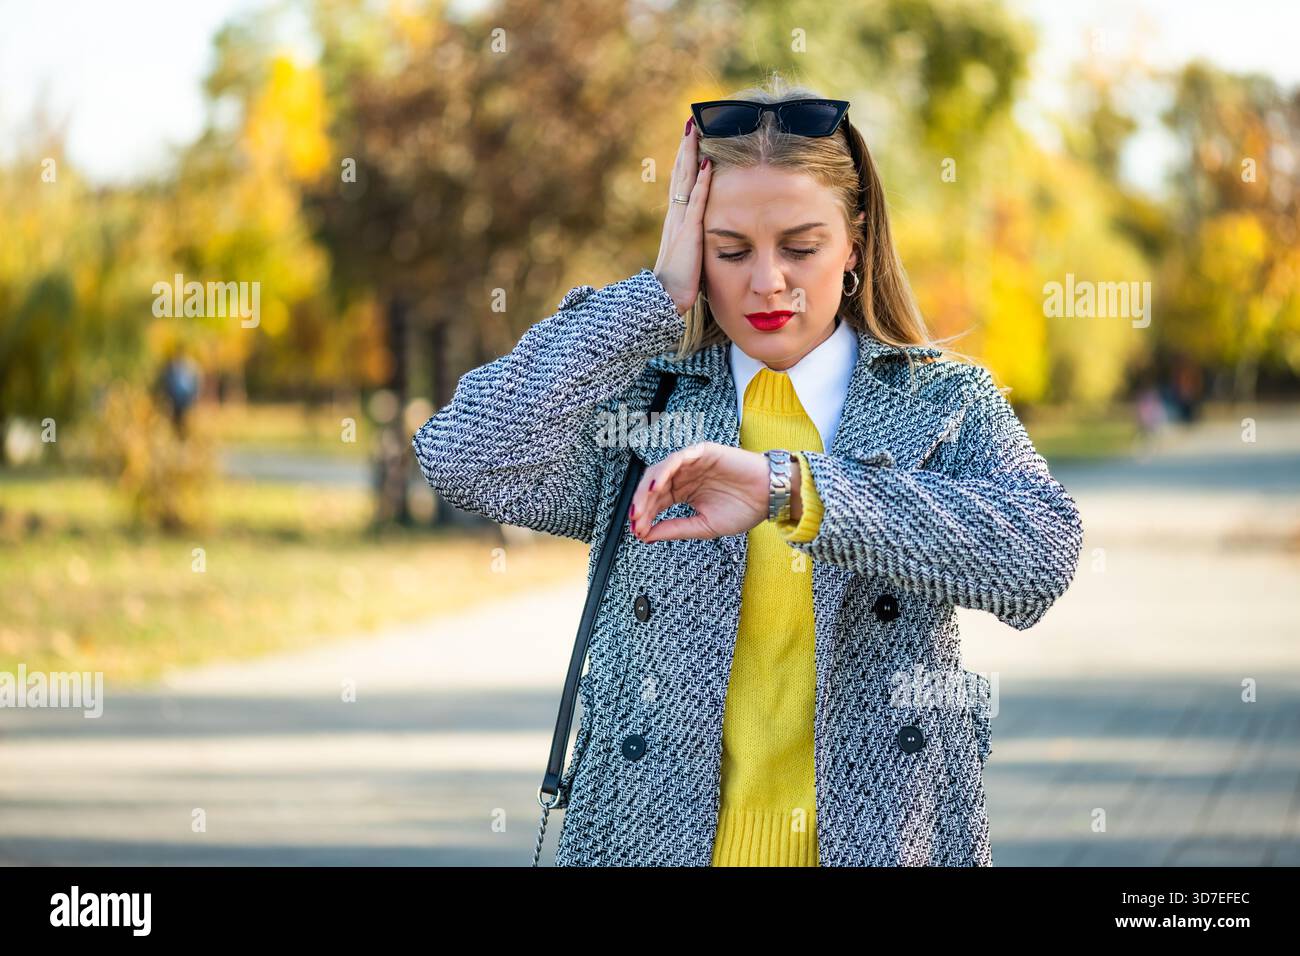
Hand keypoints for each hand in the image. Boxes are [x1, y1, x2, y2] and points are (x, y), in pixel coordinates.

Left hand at [628, 442, 773, 542]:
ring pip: (660, 472)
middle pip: (653, 488)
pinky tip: (656, 486)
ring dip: (647, 489)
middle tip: (636, 522)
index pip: (655, 503)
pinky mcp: (702, 452)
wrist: (771, 496)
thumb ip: (676, 528)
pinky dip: (664, 471)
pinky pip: (677, 458)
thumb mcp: (704, 525)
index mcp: (683, 493)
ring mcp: (692, 463)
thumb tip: (647, 536)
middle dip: (641, 505)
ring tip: (641, 507)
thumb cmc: (744, 509)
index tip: (638, 533)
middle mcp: (684, 477)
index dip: (644, 516)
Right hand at [653, 116, 712, 316]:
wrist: (663, 301)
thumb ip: (692, 240)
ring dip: (691, 155)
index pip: (681, 183)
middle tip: (691, 121)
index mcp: (675, 220)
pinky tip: (708, 163)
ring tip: (695, 130)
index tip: (691, 137)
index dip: (685, 159)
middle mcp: (675, 216)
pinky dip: (703, 182)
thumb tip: (699, 236)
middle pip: (680, 174)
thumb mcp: (686, 255)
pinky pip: (697, 203)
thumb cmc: (676, 284)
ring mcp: (680, 223)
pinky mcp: (689, 234)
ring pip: (685, 181)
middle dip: (686, 147)